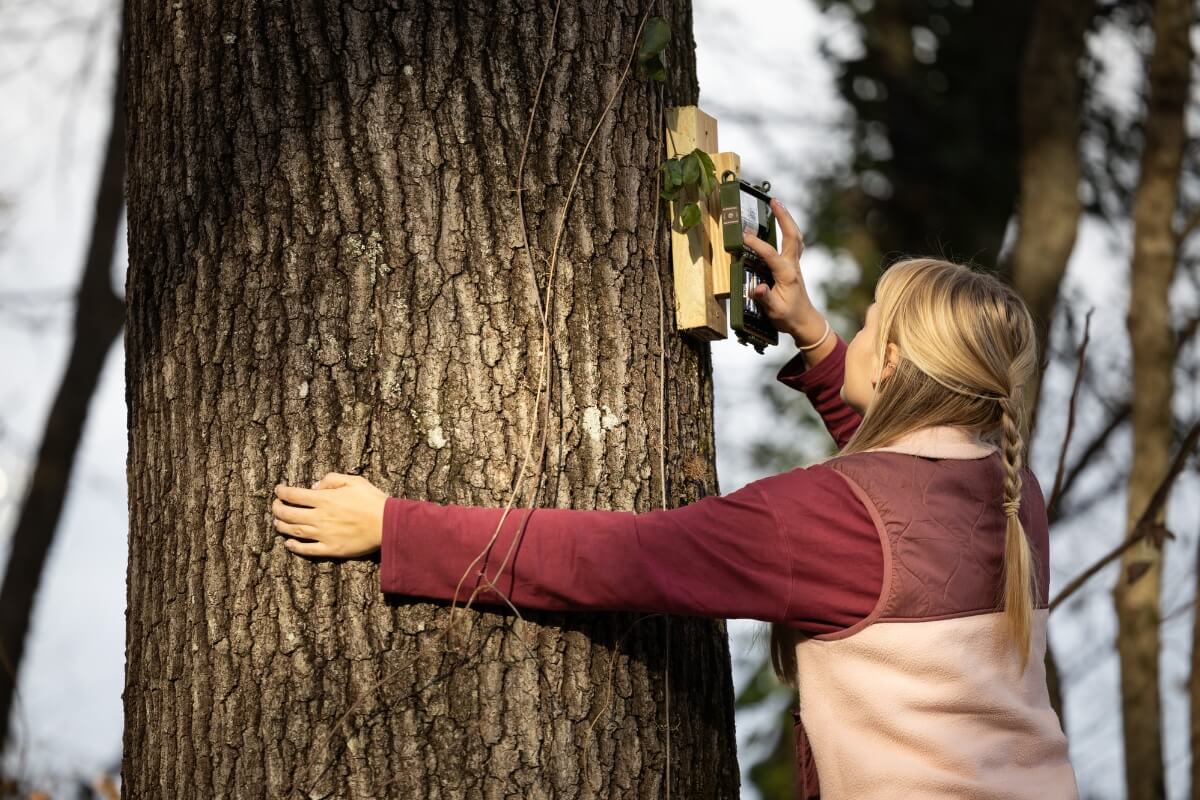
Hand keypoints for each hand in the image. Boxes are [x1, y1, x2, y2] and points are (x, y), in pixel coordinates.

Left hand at [272, 472, 387, 557]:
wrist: (387, 524)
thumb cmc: (373, 500)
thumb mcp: (354, 480)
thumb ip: (331, 480)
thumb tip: (314, 487)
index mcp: (324, 499)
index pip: (294, 495)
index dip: (282, 492)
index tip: (278, 490)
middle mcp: (319, 517)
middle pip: (289, 514)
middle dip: (278, 509)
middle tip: (275, 506)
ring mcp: (323, 534)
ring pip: (294, 531)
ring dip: (282, 526)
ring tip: (277, 523)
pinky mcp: (331, 549)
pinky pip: (307, 550)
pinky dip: (295, 547)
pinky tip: (289, 544)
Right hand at [741, 198, 820, 339]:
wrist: (804, 321)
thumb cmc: (788, 316)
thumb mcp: (775, 311)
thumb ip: (765, 298)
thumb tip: (756, 288)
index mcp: (787, 275)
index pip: (770, 254)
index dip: (757, 244)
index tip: (743, 236)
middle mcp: (793, 266)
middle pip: (792, 235)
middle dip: (783, 217)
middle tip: (774, 200)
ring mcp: (795, 264)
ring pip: (795, 236)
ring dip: (787, 219)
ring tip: (778, 205)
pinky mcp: (793, 266)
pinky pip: (794, 242)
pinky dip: (789, 229)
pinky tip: (782, 223)